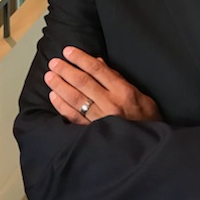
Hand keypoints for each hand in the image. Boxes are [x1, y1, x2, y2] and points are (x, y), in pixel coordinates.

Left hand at [45, 46, 160, 124]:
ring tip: (49, 76)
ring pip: (76, 98)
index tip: (68, 51)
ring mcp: (101, 119)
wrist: (150, 148)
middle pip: (83, 82)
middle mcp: (111, 104)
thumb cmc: (146, 119)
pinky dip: (62, 107)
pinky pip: (74, 117)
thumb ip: (117, 78)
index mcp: (123, 91)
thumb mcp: (140, 94)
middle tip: (54, 63)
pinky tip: (53, 97)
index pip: (97, 69)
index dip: (80, 58)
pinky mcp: (93, 133)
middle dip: (66, 70)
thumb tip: (98, 62)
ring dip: (60, 86)